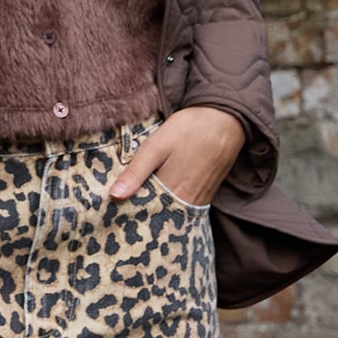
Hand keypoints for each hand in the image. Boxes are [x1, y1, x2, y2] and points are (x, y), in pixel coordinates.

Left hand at [108, 106, 245, 208]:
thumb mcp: (157, 146)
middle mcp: (186, 202)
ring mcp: (198, 201)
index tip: (111, 211)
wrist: (226, 120)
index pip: (143, 213)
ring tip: (137, 204)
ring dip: (154, 211)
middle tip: (120, 210)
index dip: (126, 213)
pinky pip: (182, 208)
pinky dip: (169, 206)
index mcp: (171, 192)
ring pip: (169, 214)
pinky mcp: (205, 195)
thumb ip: (136, 172)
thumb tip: (114, 196)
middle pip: (157, 217)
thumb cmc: (190, 129)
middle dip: (140, 215)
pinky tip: (159, 196)